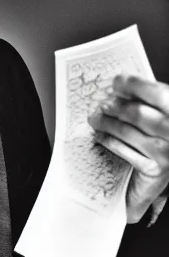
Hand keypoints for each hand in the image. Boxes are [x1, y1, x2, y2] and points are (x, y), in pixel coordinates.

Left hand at [88, 74, 168, 224]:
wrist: (161, 176)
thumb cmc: (160, 141)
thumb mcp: (159, 118)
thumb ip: (147, 103)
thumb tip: (119, 87)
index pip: (159, 94)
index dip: (136, 86)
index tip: (117, 81)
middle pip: (140, 114)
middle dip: (117, 107)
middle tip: (101, 104)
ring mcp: (166, 152)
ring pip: (129, 133)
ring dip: (108, 124)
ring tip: (95, 118)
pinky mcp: (153, 169)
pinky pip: (125, 152)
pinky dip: (109, 142)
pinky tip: (99, 137)